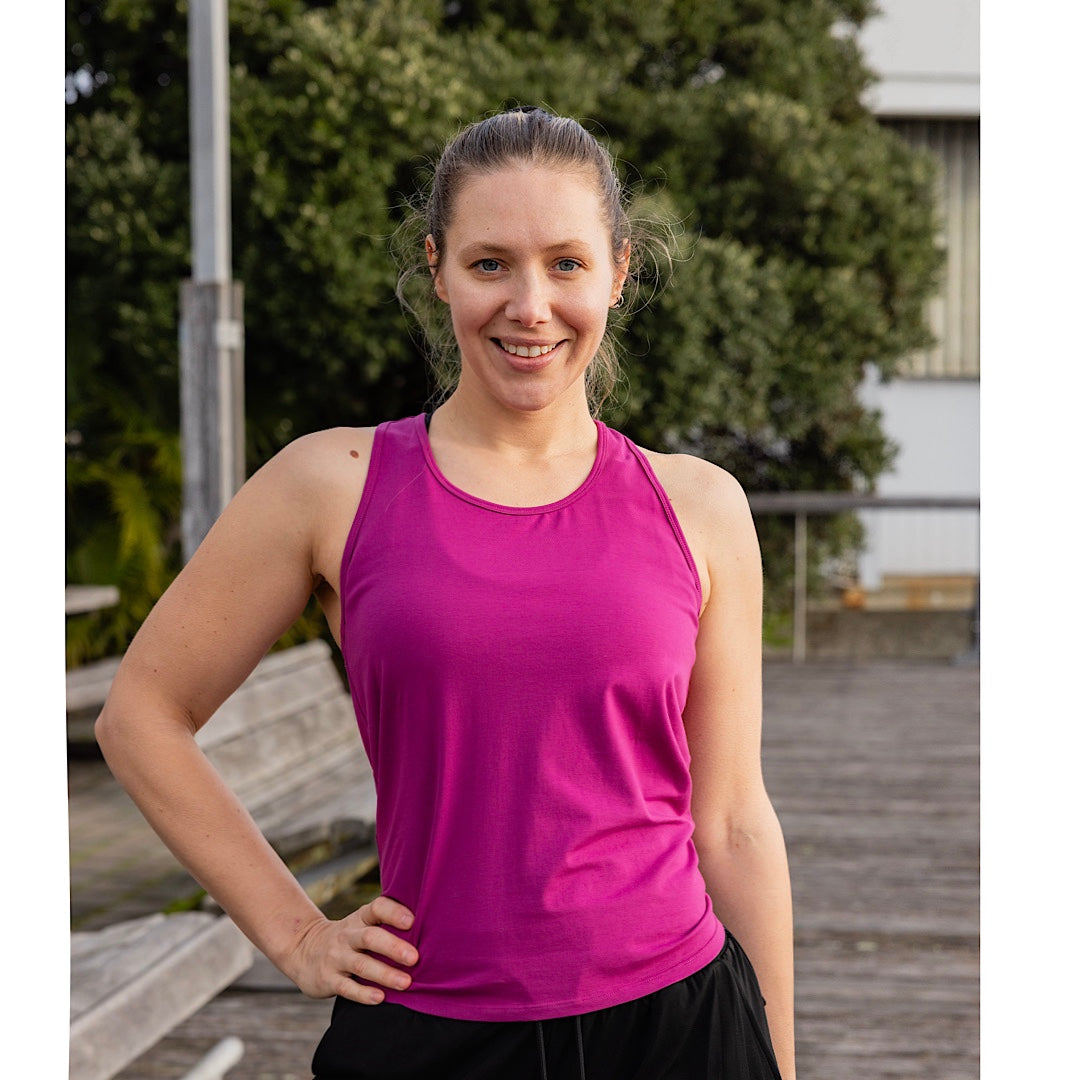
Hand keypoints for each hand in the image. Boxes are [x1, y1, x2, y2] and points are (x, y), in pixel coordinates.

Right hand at [284, 895, 418, 1003]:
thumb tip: (430, 932)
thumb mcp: (361, 925)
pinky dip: (363, 994)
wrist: (303, 950)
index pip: (376, 909)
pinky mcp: (328, 980)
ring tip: (406, 983)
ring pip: (361, 965)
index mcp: (360, 919)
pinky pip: (346, 987)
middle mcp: (347, 936)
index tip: (412, 920)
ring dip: (384, 974)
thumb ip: (387, 925)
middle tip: (415, 958)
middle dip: (393, 947)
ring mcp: (336, 958)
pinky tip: (380, 998)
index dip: (394, 913)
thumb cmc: (349, 938)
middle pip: (370, 937)